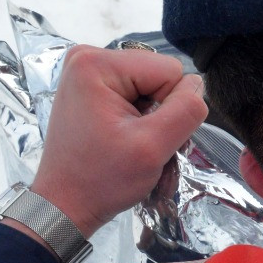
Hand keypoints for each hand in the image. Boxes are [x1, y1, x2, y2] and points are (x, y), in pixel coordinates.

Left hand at [26, 45, 208, 238]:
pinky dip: (138, 118)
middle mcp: (88, 58)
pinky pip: (135, 93)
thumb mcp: (152, 148)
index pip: (170, 70)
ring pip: (151, 86)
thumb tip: (197, 85)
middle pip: (159, 75)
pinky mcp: (89, 87)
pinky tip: (123, 138)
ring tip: (132, 143)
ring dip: (151, 117)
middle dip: (160, 111)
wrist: (65, 204)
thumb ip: (185, 110)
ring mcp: (86, 71)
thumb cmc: (102, 180)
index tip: (146, 135)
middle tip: (141, 143)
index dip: (171, 106)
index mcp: (97, 64)